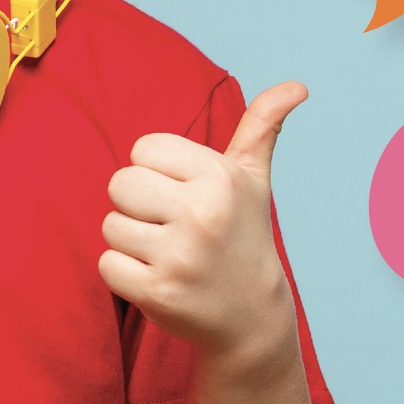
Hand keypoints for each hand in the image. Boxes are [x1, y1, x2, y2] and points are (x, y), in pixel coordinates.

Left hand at [99, 82, 307, 365]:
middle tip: (171, 227)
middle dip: (137, 205)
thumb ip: (262, 126)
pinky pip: (106, 264)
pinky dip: (124, 274)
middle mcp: (202, 213)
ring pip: (110, 225)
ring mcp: (180, 255)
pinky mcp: (158, 292)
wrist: (252, 318)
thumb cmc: (243, 235)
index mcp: (220, 176)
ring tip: (169, 254)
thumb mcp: (254, 180)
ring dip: (131, 242)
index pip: (143, 148)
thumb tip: (297, 85)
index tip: (183, 195)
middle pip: (120, 183)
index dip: (156, 172)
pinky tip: (158, 279)